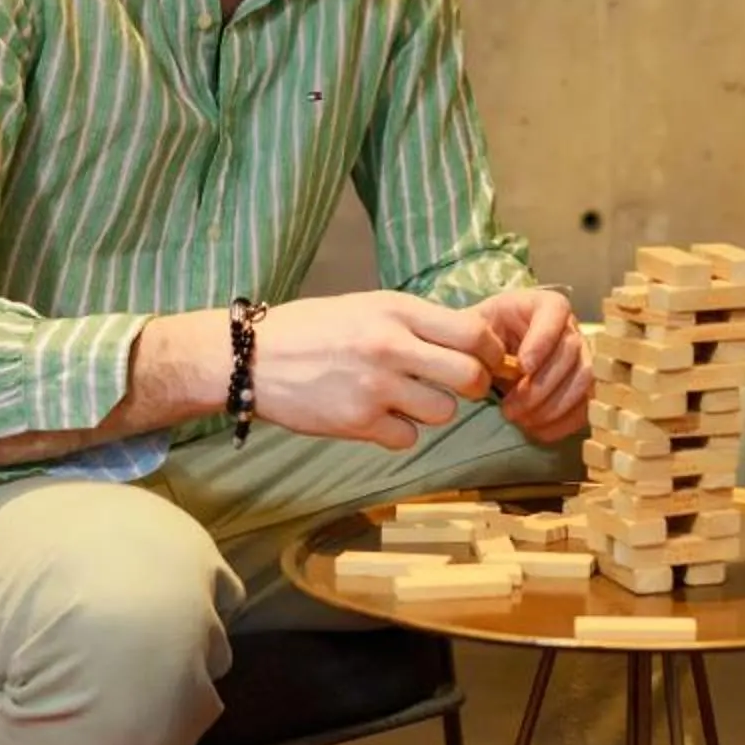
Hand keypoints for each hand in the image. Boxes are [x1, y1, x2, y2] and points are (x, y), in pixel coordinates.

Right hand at [249, 290, 497, 448]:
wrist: (253, 358)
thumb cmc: (314, 328)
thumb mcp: (368, 306)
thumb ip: (416, 321)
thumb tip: (472, 339)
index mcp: (396, 311)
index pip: (473, 333)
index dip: (492, 350)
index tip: (489, 358)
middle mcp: (391, 347)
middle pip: (470, 377)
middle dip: (476, 386)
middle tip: (464, 387)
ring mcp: (375, 388)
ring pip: (443, 412)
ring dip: (434, 410)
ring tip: (409, 399)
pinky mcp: (358, 423)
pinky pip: (408, 438)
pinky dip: (400, 432)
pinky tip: (379, 416)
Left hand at [476, 285, 590, 443]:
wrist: (492, 352)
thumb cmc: (484, 335)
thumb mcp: (474, 326)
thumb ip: (478, 340)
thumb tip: (490, 366)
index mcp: (543, 304)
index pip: (555, 311)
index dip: (543, 340)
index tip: (523, 366)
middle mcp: (570, 326)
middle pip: (572, 353)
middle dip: (541, 386)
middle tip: (510, 409)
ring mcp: (582, 355)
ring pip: (584, 380)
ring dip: (552, 407)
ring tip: (521, 421)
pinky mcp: (584, 385)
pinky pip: (586, 404)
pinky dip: (562, 422)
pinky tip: (536, 431)